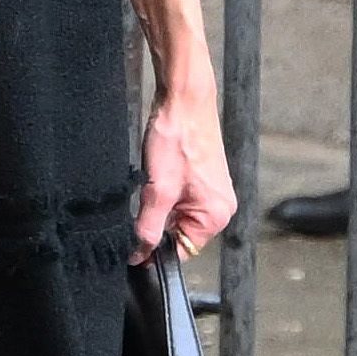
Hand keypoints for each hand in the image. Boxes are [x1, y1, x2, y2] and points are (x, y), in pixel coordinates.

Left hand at [136, 74, 235, 261]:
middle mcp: (221, 207)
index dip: (156, 250)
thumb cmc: (177, 139)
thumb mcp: (157, 191)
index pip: (182, 251)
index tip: (135, 241)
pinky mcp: (204, 179)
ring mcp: (213, 192)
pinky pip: (180, 199)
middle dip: (158, 222)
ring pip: (177, 215)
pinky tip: (160, 173)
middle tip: (147, 197)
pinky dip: (165, 192)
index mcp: (216, 216)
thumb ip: (148, 228)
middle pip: (180, 233)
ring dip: (160, 205)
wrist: (183, 100)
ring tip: (156, 180)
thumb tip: (140, 254)